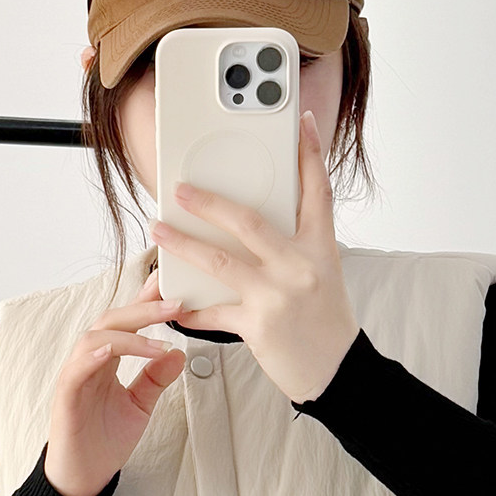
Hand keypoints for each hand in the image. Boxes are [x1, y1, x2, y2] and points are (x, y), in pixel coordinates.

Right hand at [41, 274, 186, 495]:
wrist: (82, 479)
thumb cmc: (103, 443)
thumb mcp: (139, 406)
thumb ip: (155, 379)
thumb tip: (178, 353)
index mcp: (106, 361)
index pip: (126, 322)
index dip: (147, 301)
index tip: (174, 286)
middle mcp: (89, 363)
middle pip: (112, 320)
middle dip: (144, 308)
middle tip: (177, 302)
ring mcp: (75, 378)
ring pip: (96, 338)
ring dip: (129, 333)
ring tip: (160, 337)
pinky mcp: (65, 397)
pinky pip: (76, 368)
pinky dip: (94, 356)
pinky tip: (113, 351)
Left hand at [146, 109, 359, 403]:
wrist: (336, 372)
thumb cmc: (325, 323)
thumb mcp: (321, 276)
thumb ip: (294, 250)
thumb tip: (258, 229)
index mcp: (320, 248)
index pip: (316, 191)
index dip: (309, 154)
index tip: (300, 122)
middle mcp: (300, 266)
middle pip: (250, 221)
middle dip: (210, 202)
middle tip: (181, 188)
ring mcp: (278, 295)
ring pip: (221, 261)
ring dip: (184, 244)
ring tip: (159, 231)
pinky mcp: (258, 325)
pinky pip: (213, 312)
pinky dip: (189, 307)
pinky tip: (170, 300)